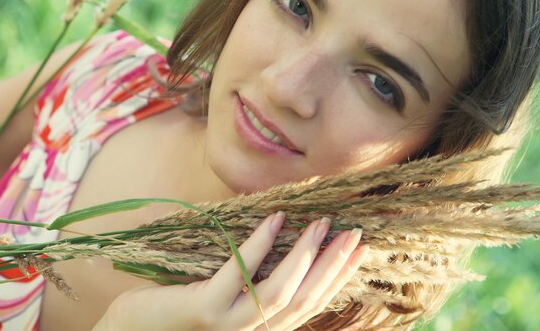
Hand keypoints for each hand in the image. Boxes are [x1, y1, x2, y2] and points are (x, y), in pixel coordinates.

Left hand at [93, 212, 368, 330]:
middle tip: (354, 232)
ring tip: (319, 223)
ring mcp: (230, 324)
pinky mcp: (206, 310)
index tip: (360, 250)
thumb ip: (253, 280)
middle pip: (304, 299)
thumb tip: (283, 241)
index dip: (338, 277)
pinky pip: (241, 274)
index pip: (310, 303)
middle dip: (333, 266)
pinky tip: (276, 219)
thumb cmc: (179, 305)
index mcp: (261, 327)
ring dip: (304, 254)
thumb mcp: (225, 295)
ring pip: (281, 291)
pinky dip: (260, 245)